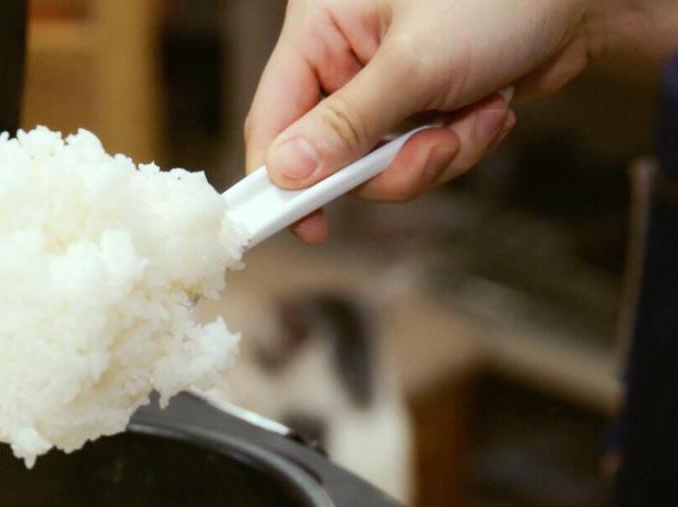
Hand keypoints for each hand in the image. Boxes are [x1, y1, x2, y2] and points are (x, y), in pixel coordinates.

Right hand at [244, 0, 672, 243]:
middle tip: (433, 146)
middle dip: (391, 165)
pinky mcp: (417, 108)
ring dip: (435, 155)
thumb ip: (345, 124)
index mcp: (320, 28)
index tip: (303, 223)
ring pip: (379, 167)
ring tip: (477, 113)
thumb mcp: (415, 63)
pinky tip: (489, 107)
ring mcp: (382, 87)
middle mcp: (343, 59)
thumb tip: (287, 172)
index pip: (272, 117)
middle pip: (330, 156)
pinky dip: (459, 146)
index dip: (280, 178)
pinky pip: (416, 159)